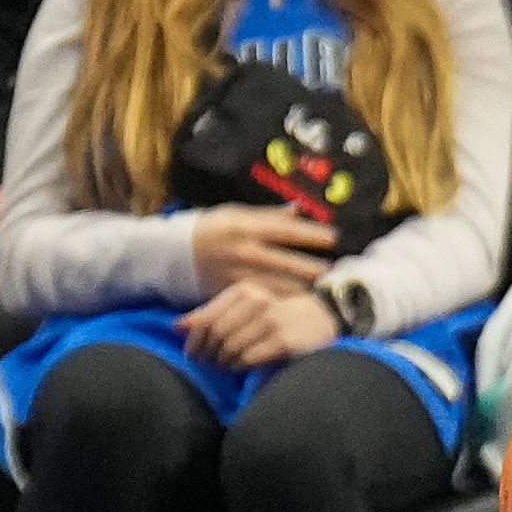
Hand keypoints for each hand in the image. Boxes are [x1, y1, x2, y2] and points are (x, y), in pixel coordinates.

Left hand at [179, 280, 339, 368]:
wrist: (325, 315)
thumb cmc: (278, 312)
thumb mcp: (245, 305)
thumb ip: (212, 313)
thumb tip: (177, 327)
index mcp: (244, 290)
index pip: (206, 319)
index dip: (194, 340)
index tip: (192, 353)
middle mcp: (257, 302)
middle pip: (216, 336)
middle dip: (207, 354)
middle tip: (207, 364)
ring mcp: (272, 322)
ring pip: (230, 349)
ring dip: (222, 363)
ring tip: (224, 366)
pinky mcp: (284, 341)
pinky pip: (248, 359)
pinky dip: (239, 367)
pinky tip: (240, 367)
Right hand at [191, 203, 334, 294]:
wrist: (177, 253)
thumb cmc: (213, 228)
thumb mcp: (237, 213)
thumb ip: (269, 215)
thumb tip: (298, 210)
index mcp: (246, 226)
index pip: (285, 230)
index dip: (311, 234)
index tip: (334, 237)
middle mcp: (244, 250)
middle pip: (286, 262)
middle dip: (312, 267)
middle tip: (333, 270)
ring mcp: (238, 273)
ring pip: (277, 284)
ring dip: (301, 287)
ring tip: (321, 287)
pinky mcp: (233, 292)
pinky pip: (261, 298)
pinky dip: (280, 299)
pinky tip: (297, 301)